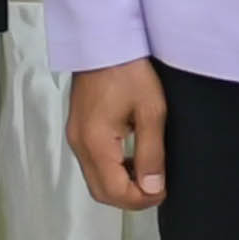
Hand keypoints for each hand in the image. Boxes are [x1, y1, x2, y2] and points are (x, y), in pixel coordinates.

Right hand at [64, 59, 165, 212]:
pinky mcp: (78, 129)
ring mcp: (76, 136)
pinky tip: (131, 156)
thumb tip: (152, 187)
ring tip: (147, 171)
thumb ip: (152, 153)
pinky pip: (92, 163)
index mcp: (96, 141)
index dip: (141, 199)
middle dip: (129, 197)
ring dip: (120, 184)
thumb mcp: (151, 111)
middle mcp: (80, 143)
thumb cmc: (127, 68)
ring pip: (95, 180)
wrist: (104, 40)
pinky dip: (111, 170)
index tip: (162, 190)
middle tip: (156, 187)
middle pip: (101, 192)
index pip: (114, 191)